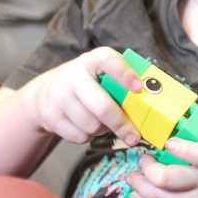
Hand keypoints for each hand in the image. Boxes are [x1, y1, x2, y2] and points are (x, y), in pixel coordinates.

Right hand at [20, 47, 141, 145]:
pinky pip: (80, 136)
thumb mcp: (102, 74)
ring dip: (104, 129)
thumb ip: (122, 83)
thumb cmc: (87, 83)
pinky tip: (87, 125)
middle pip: (102, 106)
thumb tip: (151, 101)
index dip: (125, 74)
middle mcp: (73, 76)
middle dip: (121, 124)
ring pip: (92, 125)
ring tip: (104, 121)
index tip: (138, 88)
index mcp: (92, 60)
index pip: (109, 61)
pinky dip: (89, 136)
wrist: (46, 92)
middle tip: (134, 136)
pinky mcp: (50, 117)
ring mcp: (59, 97)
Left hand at [126, 139, 197, 197]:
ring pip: (158, 197)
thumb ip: (197, 144)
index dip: (184, 149)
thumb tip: (170, 131)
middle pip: (168, 180)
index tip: (170, 142)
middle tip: (144, 160)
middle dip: (148, 168)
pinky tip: (138, 192)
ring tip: (134, 176)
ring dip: (139, 185)